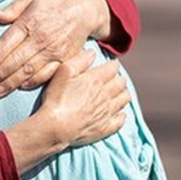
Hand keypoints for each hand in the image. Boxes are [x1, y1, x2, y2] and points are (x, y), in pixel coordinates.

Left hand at [0, 0, 110, 97]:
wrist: (84, 11)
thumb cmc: (53, 4)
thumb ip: (12, 9)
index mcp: (29, 22)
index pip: (6, 44)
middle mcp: (40, 38)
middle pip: (14, 61)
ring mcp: (53, 51)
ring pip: (28, 71)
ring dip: (10, 83)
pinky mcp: (64, 59)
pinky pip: (46, 74)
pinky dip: (32, 82)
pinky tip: (20, 87)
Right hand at [2, 49, 128, 174]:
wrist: (55, 127)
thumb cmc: (56, 98)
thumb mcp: (63, 73)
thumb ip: (79, 61)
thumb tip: (92, 53)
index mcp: (96, 79)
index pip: (113, 67)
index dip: (111, 65)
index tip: (108, 66)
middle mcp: (106, 94)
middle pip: (121, 82)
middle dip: (117, 78)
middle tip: (110, 79)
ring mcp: (108, 112)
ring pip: (124, 99)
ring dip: (121, 94)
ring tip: (114, 94)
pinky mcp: (106, 127)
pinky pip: (121, 120)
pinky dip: (121, 115)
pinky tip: (115, 113)